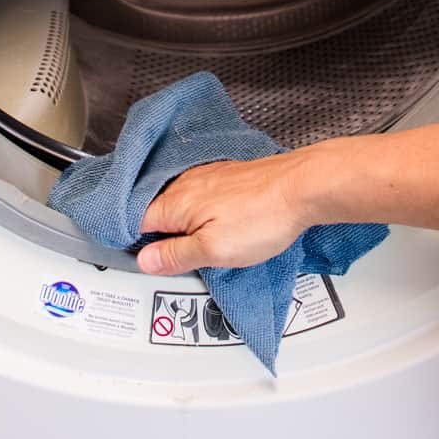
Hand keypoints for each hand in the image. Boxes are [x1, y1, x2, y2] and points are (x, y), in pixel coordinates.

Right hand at [136, 153, 309, 275]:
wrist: (302, 187)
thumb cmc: (263, 217)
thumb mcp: (214, 250)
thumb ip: (176, 255)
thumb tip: (145, 260)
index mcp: (176, 202)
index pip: (137, 224)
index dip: (138, 245)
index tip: (146, 262)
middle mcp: (186, 184)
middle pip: (156, 213)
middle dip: (159, 236)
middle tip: (172, 260)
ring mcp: (206, 177)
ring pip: (179, 204)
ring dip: (182, 226)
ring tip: (195, 247)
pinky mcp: (225, 177)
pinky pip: (199, 196)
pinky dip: (200, 213)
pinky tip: (213, 225)